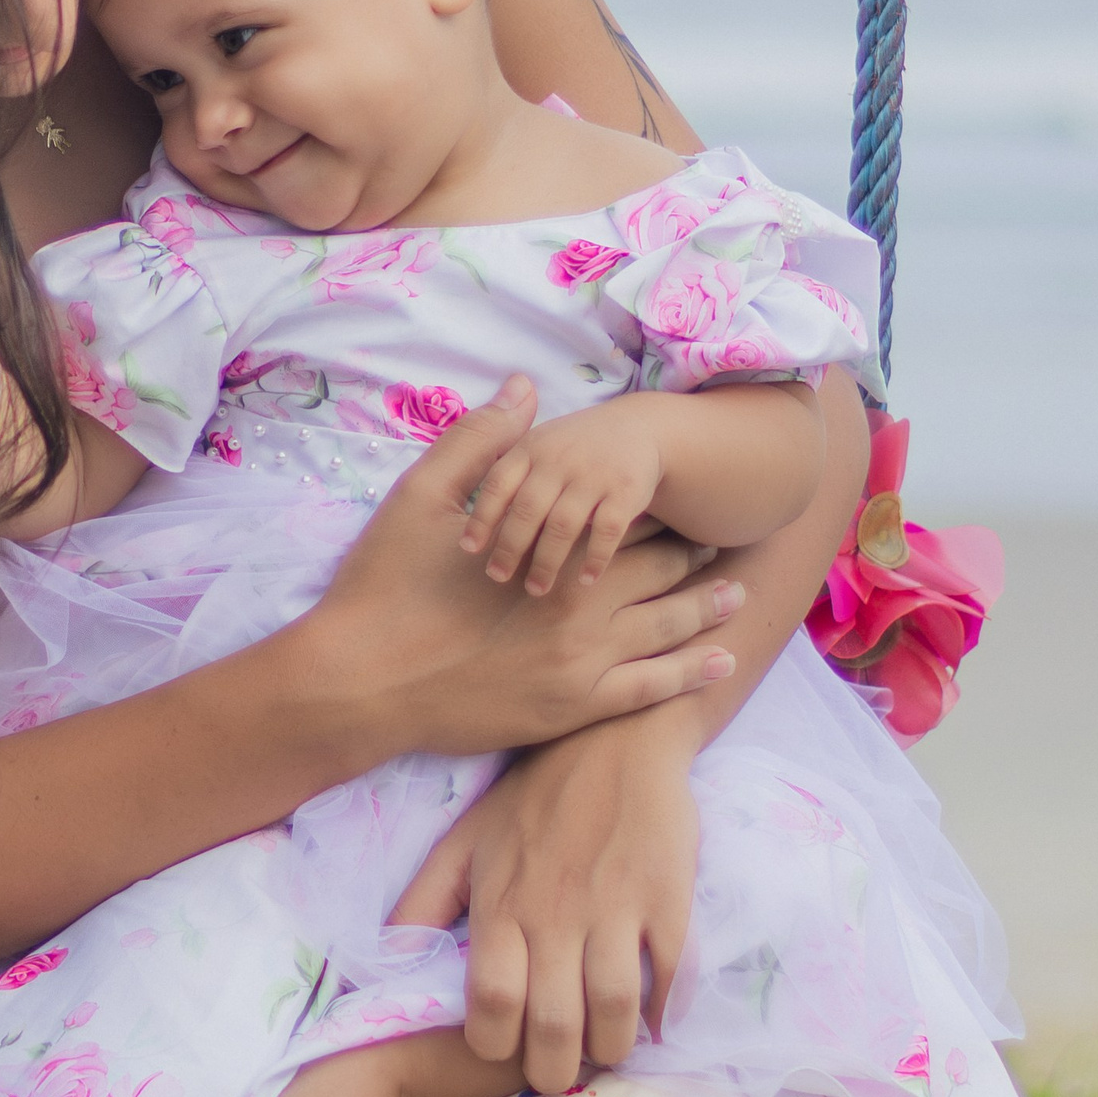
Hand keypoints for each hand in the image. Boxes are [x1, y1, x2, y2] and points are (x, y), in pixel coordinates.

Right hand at [309, 378, 742, 762]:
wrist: (359, 684)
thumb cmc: (385, 587)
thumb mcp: (422, 496)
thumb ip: (480, 441)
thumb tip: (522, 386)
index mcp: (553, 549)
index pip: (621, 517)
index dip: (654, 506)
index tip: (680, 497)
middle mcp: (582, 605)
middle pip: (658, 572)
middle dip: (692, 555)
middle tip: (722, 543)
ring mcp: (583, 664)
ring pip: (666, 630)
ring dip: (705, 609)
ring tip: (737, 594)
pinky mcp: (573, 710)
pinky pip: (650, 692)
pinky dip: (690, 675)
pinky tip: (719, 665)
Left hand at [393, 709, 702, 1092]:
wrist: (615, 737)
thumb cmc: (533, 794)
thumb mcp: (464, 840)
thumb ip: (424, 901)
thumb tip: (390, 959)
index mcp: (501, 903)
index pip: (491, 1002)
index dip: (495, 1045)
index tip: (503, 1051)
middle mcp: (555, 911)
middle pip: (553, 1023)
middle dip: (553, 1070)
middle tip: (556, 1074)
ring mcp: (616, 906)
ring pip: (614, 1010)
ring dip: (610, 1050)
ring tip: (604, 1052)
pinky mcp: (667, 897)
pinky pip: (670, 974)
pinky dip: (663, 1011)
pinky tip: (653, 1020)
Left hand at [459, 391, 668, 596]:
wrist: (637, 429)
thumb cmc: (571, 449)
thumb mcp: (536, 446)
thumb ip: (506, 474)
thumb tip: (469, 523)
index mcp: (530, 448)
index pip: (498, 484)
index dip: (481, 517)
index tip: (468, 549)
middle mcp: (560, 459)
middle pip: (527, 509)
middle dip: (510, 547)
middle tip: (497, 577)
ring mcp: (595, 474)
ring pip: (564, 524)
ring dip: (547, 561)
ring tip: (536, 589)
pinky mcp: (627, 490)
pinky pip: (608, 531)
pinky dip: (595, 558)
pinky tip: (584, 581)